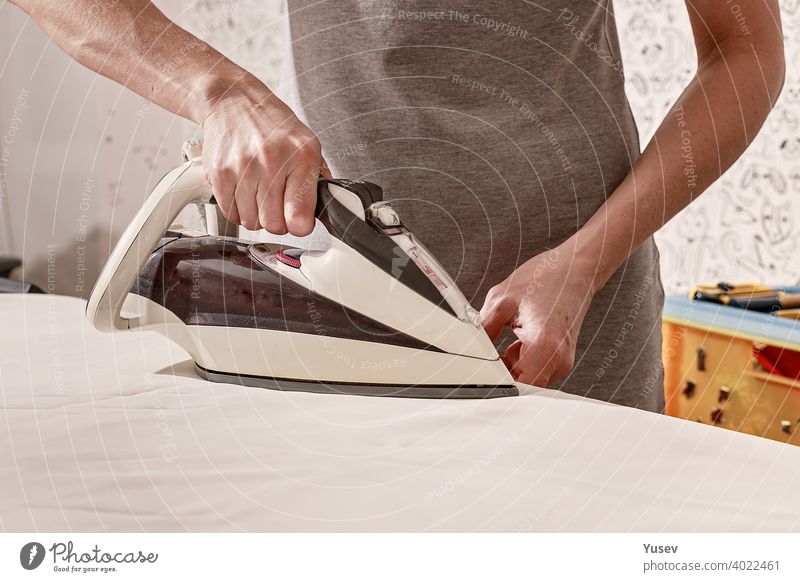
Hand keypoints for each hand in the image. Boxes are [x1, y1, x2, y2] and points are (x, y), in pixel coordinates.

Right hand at [200, 80, 330, 234]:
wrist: (233, 101)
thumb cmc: (272, 124)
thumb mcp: (307, 144)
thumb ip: (317, 179)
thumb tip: (325, 210)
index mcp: (302, 156)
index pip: (300, 218)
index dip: (299, 225)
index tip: (297, 219)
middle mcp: (272, 160)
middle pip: (273, 225)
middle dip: (276, 221)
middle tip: (276, 204)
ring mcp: (243, 167)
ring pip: (250, 222)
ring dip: (255, 214)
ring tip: (258, 192)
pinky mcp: (219, 173)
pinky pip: (230, 213)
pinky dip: (237, 208)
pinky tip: (243, 190)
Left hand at [479, 243, 596, 386]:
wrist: (576, 268)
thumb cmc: (547, 278)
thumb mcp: (502, 300)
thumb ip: (483, 330)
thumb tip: (469, 348)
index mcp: (545, 346)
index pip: (519, 388)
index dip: (496, 385)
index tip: (481, 375)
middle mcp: (558, 359)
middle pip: (522, 385)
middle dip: (501, 372)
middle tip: (487, 353)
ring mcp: (561, 360)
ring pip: (527, 377)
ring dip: (510, 365)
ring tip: (509, 335)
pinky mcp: (560, 357)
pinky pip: (534, 368)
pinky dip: (520, 359)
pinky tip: (517, 337)